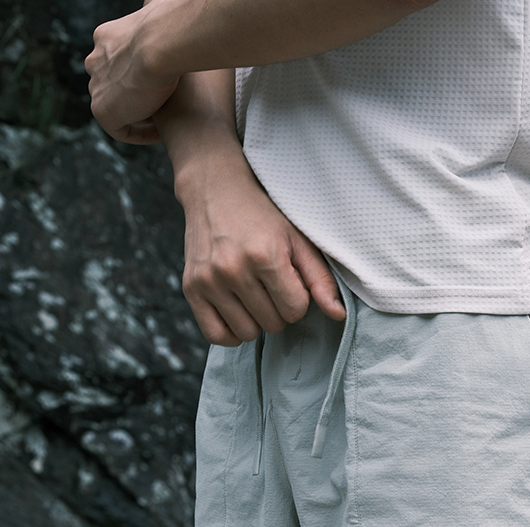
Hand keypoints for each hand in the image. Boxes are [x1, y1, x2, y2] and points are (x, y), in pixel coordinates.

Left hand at [86, 10, 177, 143]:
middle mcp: (95, 61)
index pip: (118, 62)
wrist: (160, 45)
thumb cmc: (169, 31)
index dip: (141, 76)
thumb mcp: (162, 19)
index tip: (162, 86)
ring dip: (137, 116)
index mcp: (105, 38)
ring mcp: (96, 87)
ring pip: (116, 108)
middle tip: (163, 105)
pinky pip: (119, 130)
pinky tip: (159, 133)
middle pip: (113, 86)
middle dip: (136, 96)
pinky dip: (139, 134)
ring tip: (163, 121)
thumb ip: (159, 21)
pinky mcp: (103, 112)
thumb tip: (167, 9)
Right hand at [176, 156, 344, 345]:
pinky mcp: (191, 288)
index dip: (297, 298)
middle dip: (277, 308)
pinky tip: (236, 312)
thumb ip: (320, 279)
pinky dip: (230, 332)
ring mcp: (209, 280)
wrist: (215, 189)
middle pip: (273, 324)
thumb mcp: (297, 239)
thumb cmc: (263, 215)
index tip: (288, 279)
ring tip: (252, 293)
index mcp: (265, 254)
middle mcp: (234, 269)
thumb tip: (338, 316)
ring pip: (247, 333)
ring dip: (255, 320)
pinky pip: (216, 335)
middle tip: (268, 283)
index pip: (295, 310)